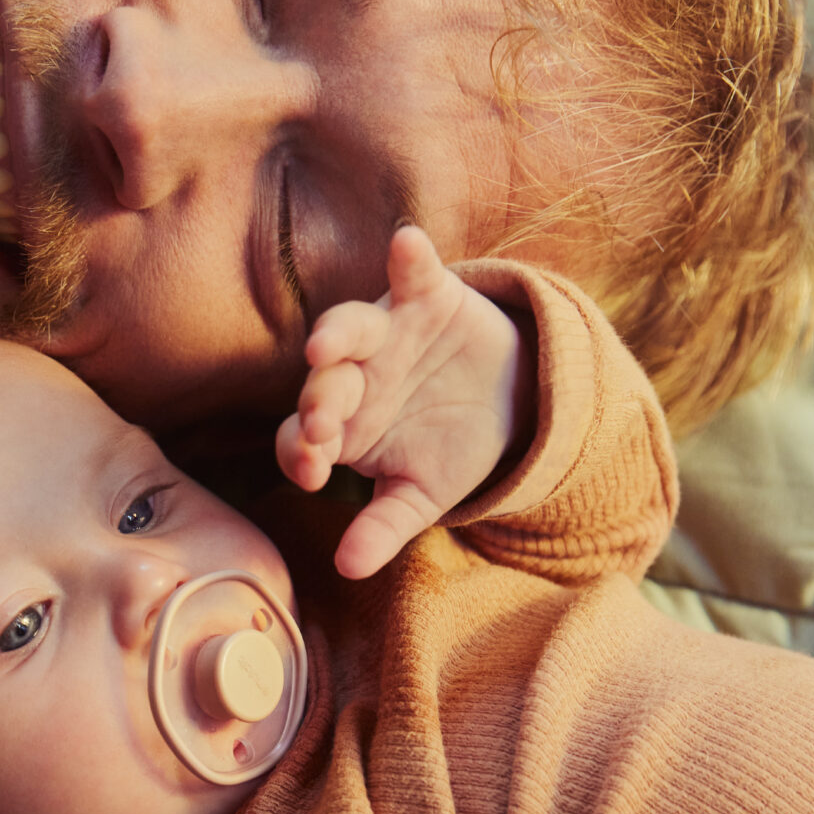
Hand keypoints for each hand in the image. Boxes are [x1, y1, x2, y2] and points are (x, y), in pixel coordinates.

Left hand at [275, 225, 533, 578]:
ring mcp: (385, 332)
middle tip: (321, 423)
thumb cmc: (450, 449)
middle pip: (321, 384)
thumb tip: (349, 569)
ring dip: (337, 335)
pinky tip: (406, 243)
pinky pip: (412, 272)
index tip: (314, 472)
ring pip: (349, 327)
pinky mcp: (426, 296)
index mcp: (340, 426)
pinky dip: (408, 258)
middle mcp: (352, 375)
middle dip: (318, 401)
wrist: (513, 401)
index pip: (301, 440)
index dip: (301, 453)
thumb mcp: (420, 495)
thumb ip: (383, 527)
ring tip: (325, 345)